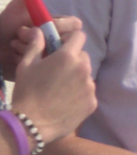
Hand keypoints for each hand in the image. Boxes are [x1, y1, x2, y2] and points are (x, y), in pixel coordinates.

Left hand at [2, 0, 83, 76]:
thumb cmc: (5, 27)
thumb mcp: (14, 9)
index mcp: (56, 25)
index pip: (74, 25)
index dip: (62, 26)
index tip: (44, 26)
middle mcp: (57, 41)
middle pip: (66, 42)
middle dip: (42, 40)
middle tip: (23, 36)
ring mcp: (50, 56)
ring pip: (53, 55)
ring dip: (31, 50)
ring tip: (15, 47)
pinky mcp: (42, 70)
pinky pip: (42, 68)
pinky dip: (27, 62)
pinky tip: (15, 58)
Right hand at [10, 28, 95, 144]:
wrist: (31, 124)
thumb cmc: (26, 92)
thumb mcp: (26, 65)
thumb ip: (36, 45)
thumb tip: (39, 30)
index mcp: (68, 56)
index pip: (79, 36)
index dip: (70, 40)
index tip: (61, 47)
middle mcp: (84, 68)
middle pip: (83, 56)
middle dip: (72, 60)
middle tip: (57, 72)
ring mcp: (90, 86)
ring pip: (86, 74)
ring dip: (76, 77)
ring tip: (59, 89)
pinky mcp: (93, 102)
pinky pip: (88, 92)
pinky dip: (79, 94)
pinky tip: (65, 102)